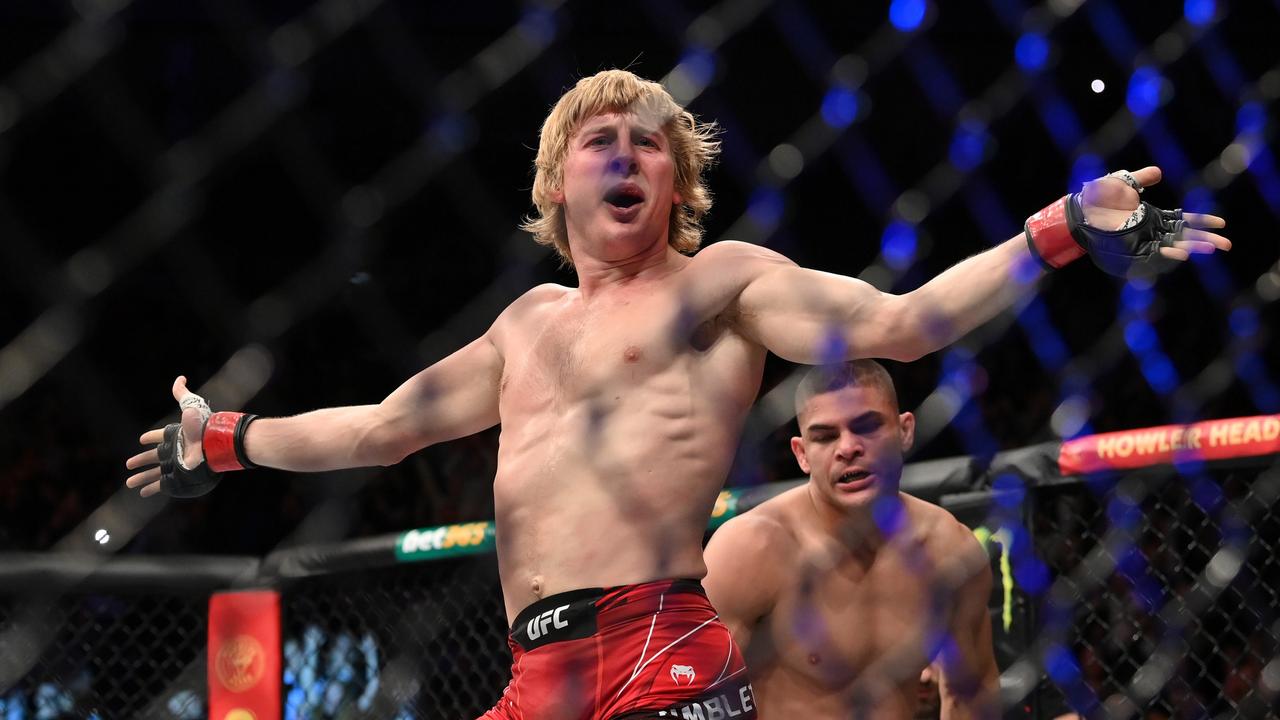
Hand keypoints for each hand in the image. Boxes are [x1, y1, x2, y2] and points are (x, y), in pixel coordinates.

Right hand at [125, 376, 208, 496]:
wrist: (213, 446)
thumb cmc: (201, 425)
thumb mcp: (190, 405)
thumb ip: (182, 393)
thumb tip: (181, 377)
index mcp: (177, 436)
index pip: (161, 437)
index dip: (152, 437)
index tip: (141, 440)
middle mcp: (175, 452)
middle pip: (154, 457)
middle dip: (141, 460)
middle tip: (128, 464)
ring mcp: (176, 466)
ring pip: (155, 473)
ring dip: (142, 477)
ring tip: (129, 483)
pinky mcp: (178, 479)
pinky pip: (162, 485)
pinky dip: (152, 489)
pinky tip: (143, 493)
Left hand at [1080, 166, 1230, 260]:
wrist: (1079, 209)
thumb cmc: (1098, 196)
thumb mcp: (1123, 183)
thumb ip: (1141, 179)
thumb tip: (1158, 173)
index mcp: (1152, 216)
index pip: (1183, 220)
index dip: (1202, 222)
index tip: (1221, 224)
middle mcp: (1150, 231)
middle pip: (1184, 236)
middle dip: (1205, 241)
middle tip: (1226, 245)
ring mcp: (1141, 242)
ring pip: (1173, 246)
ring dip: (1191, 248)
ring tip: (1210, 249)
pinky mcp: (1131, 251)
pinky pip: (1153, 256)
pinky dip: (1168, 255)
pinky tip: (1182, 253)